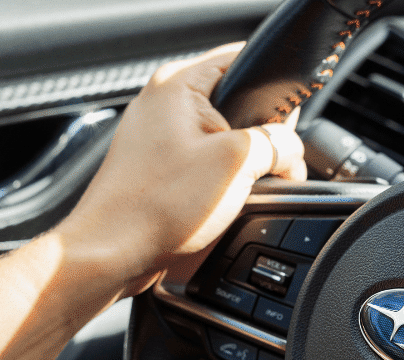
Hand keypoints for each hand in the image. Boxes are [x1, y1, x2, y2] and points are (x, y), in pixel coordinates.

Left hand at [58, 43, 306, 295]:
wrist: (113, 252)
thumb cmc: (156, 207)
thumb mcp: (238, 164)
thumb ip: (277, 144)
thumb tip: (289, 149)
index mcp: (179, 85)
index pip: (244, 62)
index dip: (274, 93)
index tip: (283, 127)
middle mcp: (164, 103)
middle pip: (239, 106)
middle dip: (262, 140)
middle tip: (263, 170)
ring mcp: (158, 136)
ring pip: (225, 140)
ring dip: (242, 167)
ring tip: (235, 193)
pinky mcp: (159, 168)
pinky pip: (206, 165)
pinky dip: (220, 183)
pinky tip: (217, 206)